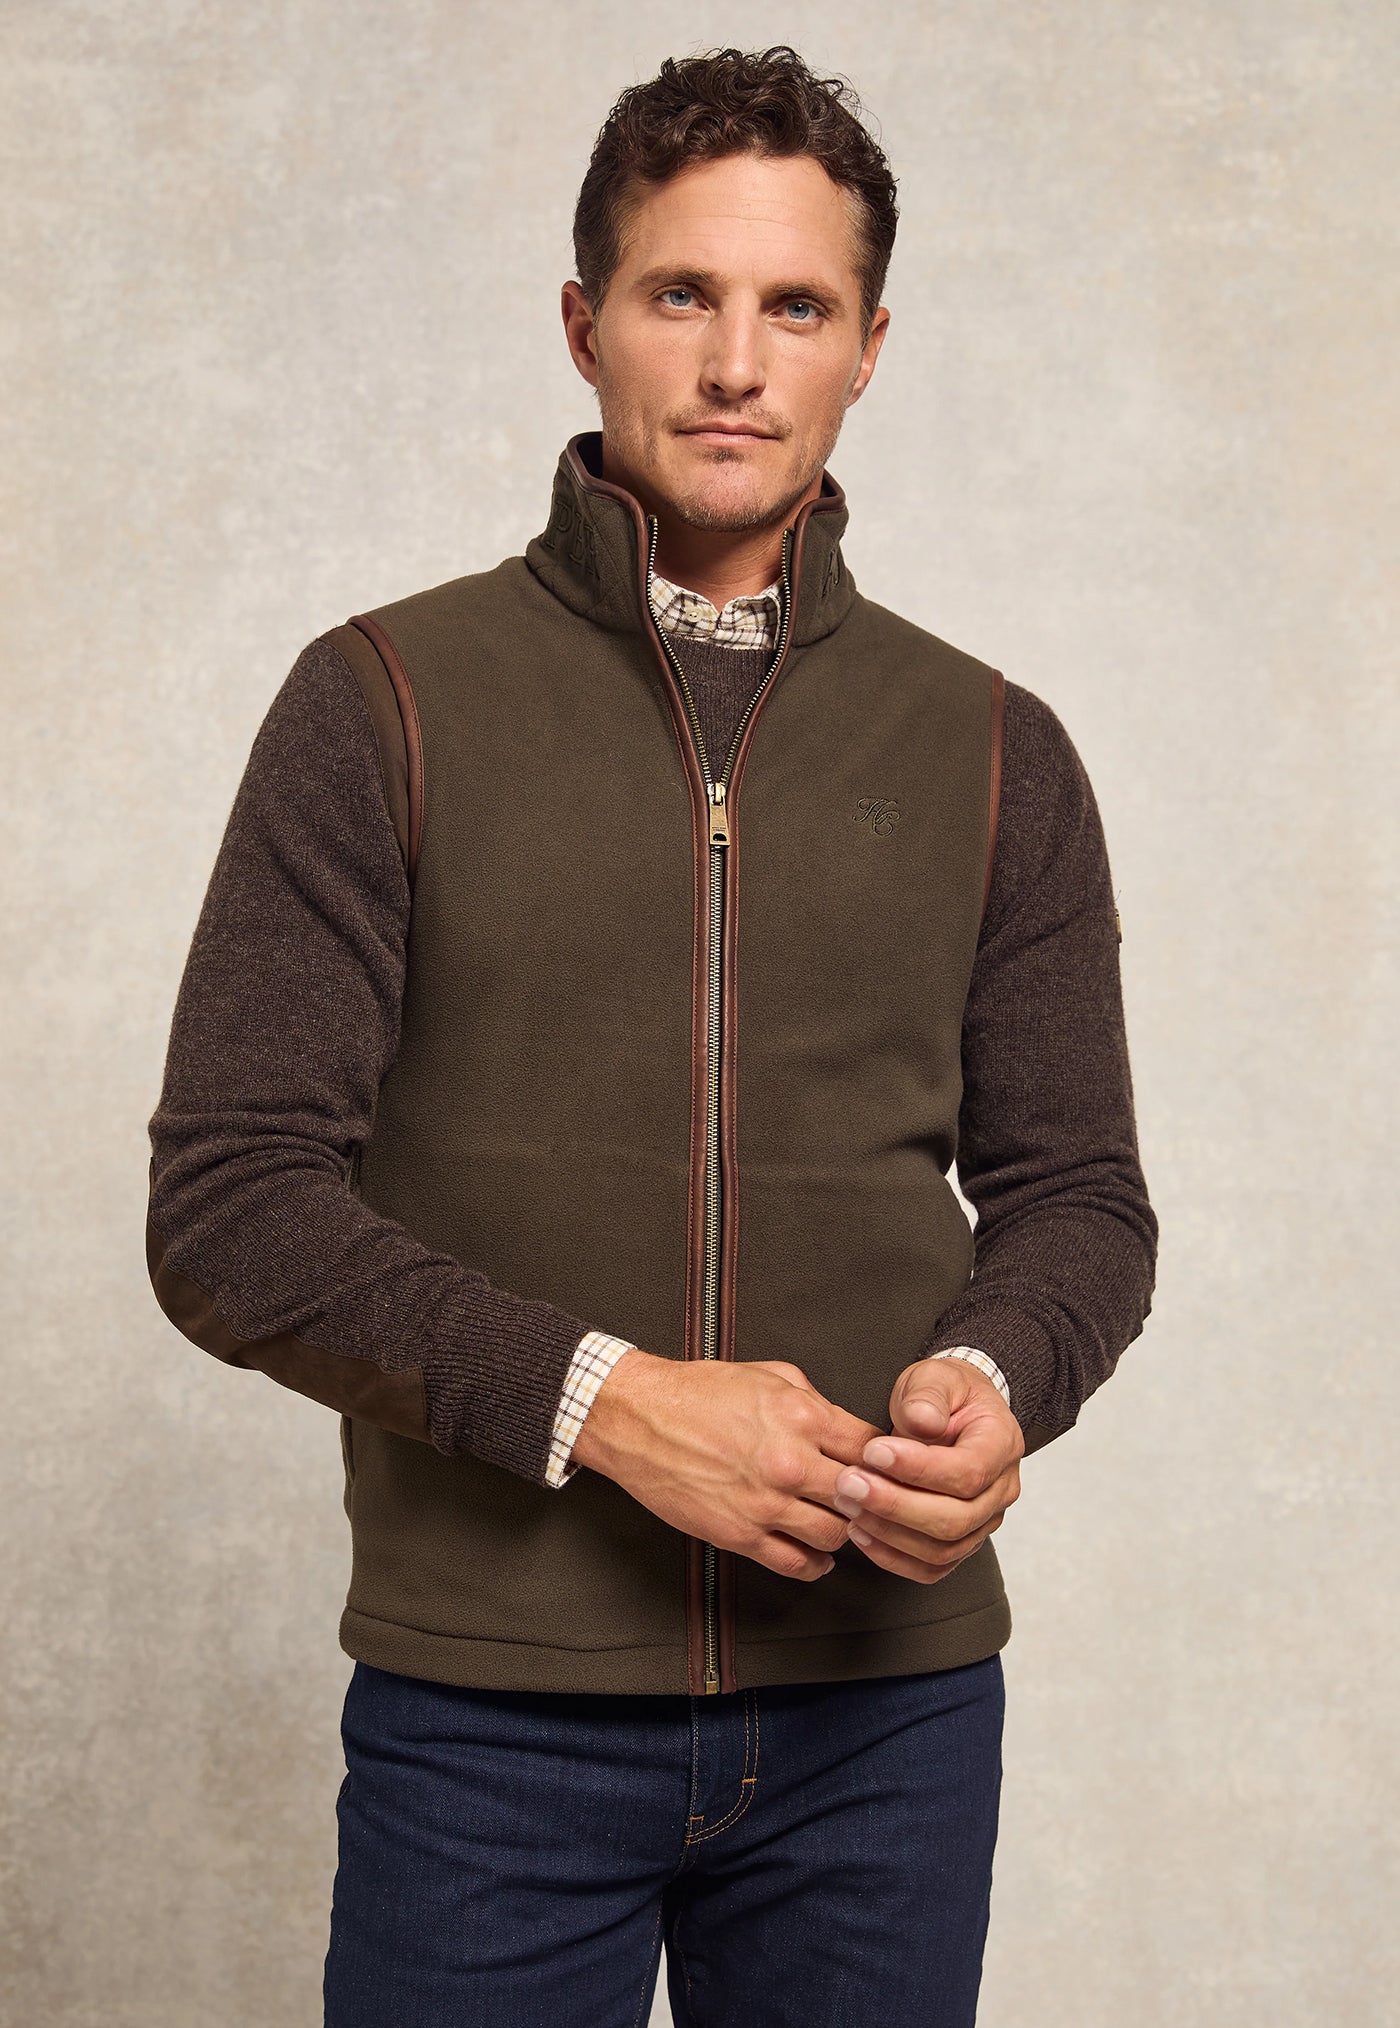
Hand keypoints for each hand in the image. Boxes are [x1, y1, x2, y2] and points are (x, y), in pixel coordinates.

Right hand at [570, 1349, 881, 1581]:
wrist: (640, 1418)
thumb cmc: (698, 1391)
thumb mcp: (769, 1375)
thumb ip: (814, 1400)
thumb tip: (843, 1425)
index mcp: (802, 1417)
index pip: (872, 1449)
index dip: (885, 1460)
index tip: (883, 1467)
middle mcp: (790, 1462)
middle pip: (862, 1496)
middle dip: (868, 1498)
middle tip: (866, 1499)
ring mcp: (766, 1503)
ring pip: (836, 1535)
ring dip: (842, 1530)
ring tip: (836, 1521)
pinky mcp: (740, 1535)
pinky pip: (795, 1564)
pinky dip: (814, 1564)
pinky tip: (816, 1555)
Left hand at [830, 1357, 1024, 1583]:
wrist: (952, 1412)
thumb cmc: (944, 1394)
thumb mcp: (935, 1377)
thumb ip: (928, 1395)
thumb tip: (923, 1422)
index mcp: (1002, 1444)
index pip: (968, 1472)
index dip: (919, 1468)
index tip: (873, 1452)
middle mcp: (1001, 1491)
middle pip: (955, 1519)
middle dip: (895, 1505)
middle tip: (849, 1483)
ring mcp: (983, 1522)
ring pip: (942, 1549)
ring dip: (888, 1531)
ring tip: (848, 1503)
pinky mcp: (959, 1542)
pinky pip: (930, 1567)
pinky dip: (892, 1556)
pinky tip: (860, 1531)